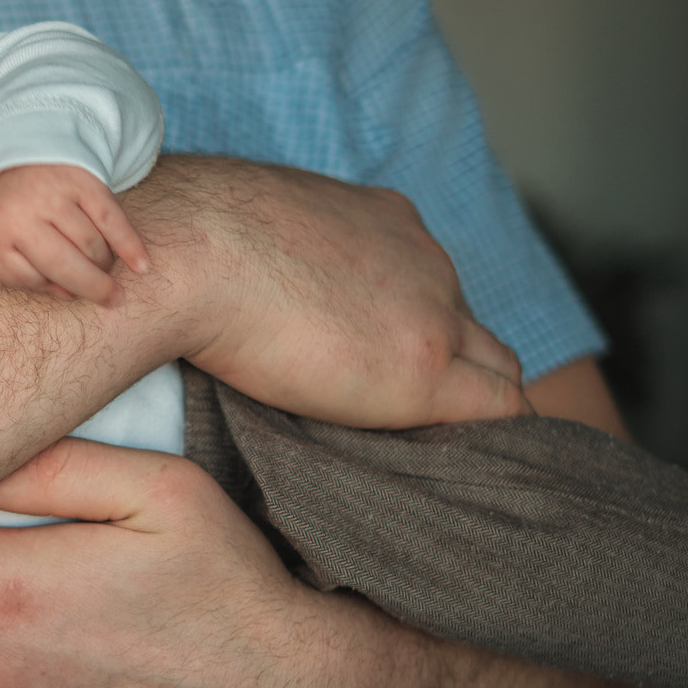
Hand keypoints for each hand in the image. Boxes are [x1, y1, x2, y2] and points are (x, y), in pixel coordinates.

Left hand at [0, 165, 151, 304]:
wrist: (13, 150)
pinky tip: (141, 265)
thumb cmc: (6, 210)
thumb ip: (21, 273)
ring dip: (104, 263)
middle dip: (94, 288)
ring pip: (90, 246)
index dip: (47, 286)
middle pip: (64, 266)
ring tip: (106, 267)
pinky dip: (129, 245)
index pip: (27, 279)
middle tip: (114, 301)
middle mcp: (19, 214)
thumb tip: (69, 294)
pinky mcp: (80, 180)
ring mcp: (51, 195)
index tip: (62, 287)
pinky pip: (111, 220)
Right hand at [138, 157, 526, 427]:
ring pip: (495, 365)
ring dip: (467, 403)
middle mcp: (421, 257)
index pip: (426, 284)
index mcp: (381, 219)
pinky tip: (461, 468)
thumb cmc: (187, 246)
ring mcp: (432, 310)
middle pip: (467, 324)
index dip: (408, 331)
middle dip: (448, 367)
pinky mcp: (425, 369)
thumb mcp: (247, 233)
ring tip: (428, 449)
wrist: (185, 253)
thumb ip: (272, 261)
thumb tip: (232, 293)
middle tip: (399, 419)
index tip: (374, 369)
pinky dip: (490, 437)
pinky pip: (502, 408)